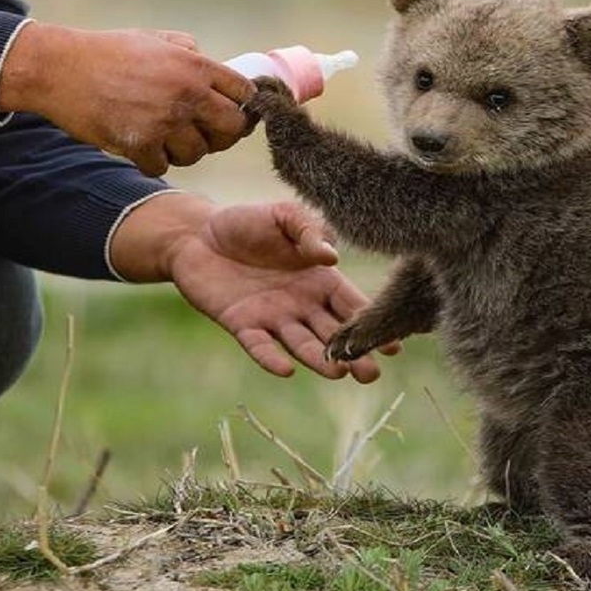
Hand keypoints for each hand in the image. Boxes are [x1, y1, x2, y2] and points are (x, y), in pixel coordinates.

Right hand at [0, 23, 254, 175]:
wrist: (60, 69)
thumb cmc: (107, 52)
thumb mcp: (155, 38)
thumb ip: (188, 51)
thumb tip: (213, 65)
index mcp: (195, 66)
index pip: (244, 93)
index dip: (242, 106)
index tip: (233, 114)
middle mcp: (187, 93)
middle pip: (232, 129)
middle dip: (221, 135)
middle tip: (204, 134)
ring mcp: (164, 121)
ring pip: (198, 153)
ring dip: (184, 150)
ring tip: (165, 138)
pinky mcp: (140, 144)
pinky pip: (163, 167)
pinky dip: (154, 161)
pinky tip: (142, 147)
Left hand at [108, 193, 393, 381]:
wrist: (197, 233)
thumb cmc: (247, 222)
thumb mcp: (284, 217)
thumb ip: (309, 232)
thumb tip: (331, 257)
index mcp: (319, 278)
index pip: (352, 305)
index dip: (371, 322)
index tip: (394, 344)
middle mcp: (301, 304)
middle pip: (334, 333)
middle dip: (354, 353)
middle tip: (372, 374)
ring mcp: (273, 317)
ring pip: (302, 344)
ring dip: (320, 360)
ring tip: (339, 373)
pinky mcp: (242, 324)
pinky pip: (259, 346)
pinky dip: (271, 359)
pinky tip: (286, 370)